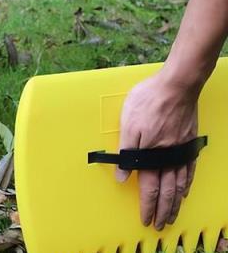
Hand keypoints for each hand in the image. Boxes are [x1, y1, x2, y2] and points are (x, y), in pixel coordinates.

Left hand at [116, 71, 198, 230]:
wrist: (176, 85)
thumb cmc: (148, 101)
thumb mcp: (128, 123)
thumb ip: (125, 151)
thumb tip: (121, 175)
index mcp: (150, 155)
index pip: (149, 188)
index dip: (147, 206)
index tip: (146, 219)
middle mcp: (168, 157)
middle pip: (166, 192)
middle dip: (163, 211)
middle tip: (160, 225)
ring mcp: (181, 151)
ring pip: (180, 185)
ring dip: (175, 203)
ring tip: (173, 215)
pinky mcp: (189, 142)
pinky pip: (190, 170)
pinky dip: (187, 184)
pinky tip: (185, 190)